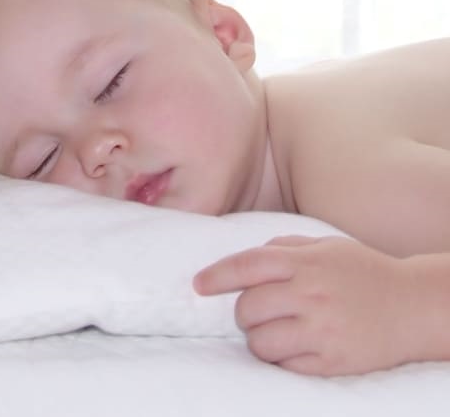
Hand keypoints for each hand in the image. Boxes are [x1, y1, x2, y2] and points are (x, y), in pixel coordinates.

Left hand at [193, 235, 413, 375]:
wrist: (414, 305)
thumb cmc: (363, 272)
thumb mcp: (325, 246)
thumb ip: (283, 246)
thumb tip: (245, 258)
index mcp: (305, 263)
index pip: (246, 266)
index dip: (216, 276)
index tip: (198, 285)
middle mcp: (311, 295)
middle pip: (248, 307)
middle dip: (243, 312)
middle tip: (258, 312)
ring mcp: (322, 330)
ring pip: (261, 342)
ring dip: (258, 339)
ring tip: (274, 332)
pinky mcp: (333, 362)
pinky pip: (286, 366)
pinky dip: (282, 359)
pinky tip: (295, 347)